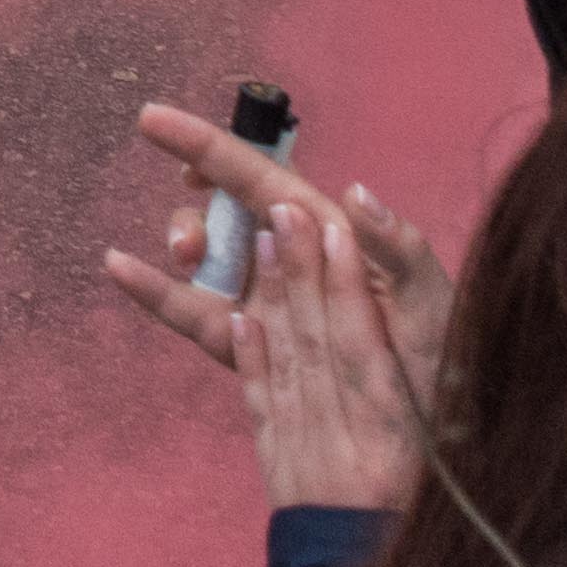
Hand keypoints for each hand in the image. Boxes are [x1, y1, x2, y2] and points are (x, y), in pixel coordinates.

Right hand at [104, 102, 449, 506]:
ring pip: (205, 255)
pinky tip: (119, 270)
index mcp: (330, 234)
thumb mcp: (436, 306)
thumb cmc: (446, 368)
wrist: (439, 445)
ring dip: (183, 245)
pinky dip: (156, 291)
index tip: (151, 120)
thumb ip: (402, 250)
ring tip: (185, 263)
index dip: (205, 146)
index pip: (259, 175)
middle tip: (191, 242)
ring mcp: (270, 300)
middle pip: (224, 207)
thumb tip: (357, 192)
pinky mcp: (256, 345)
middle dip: (194, 206)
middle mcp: (294, 258)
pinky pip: (196, 312)